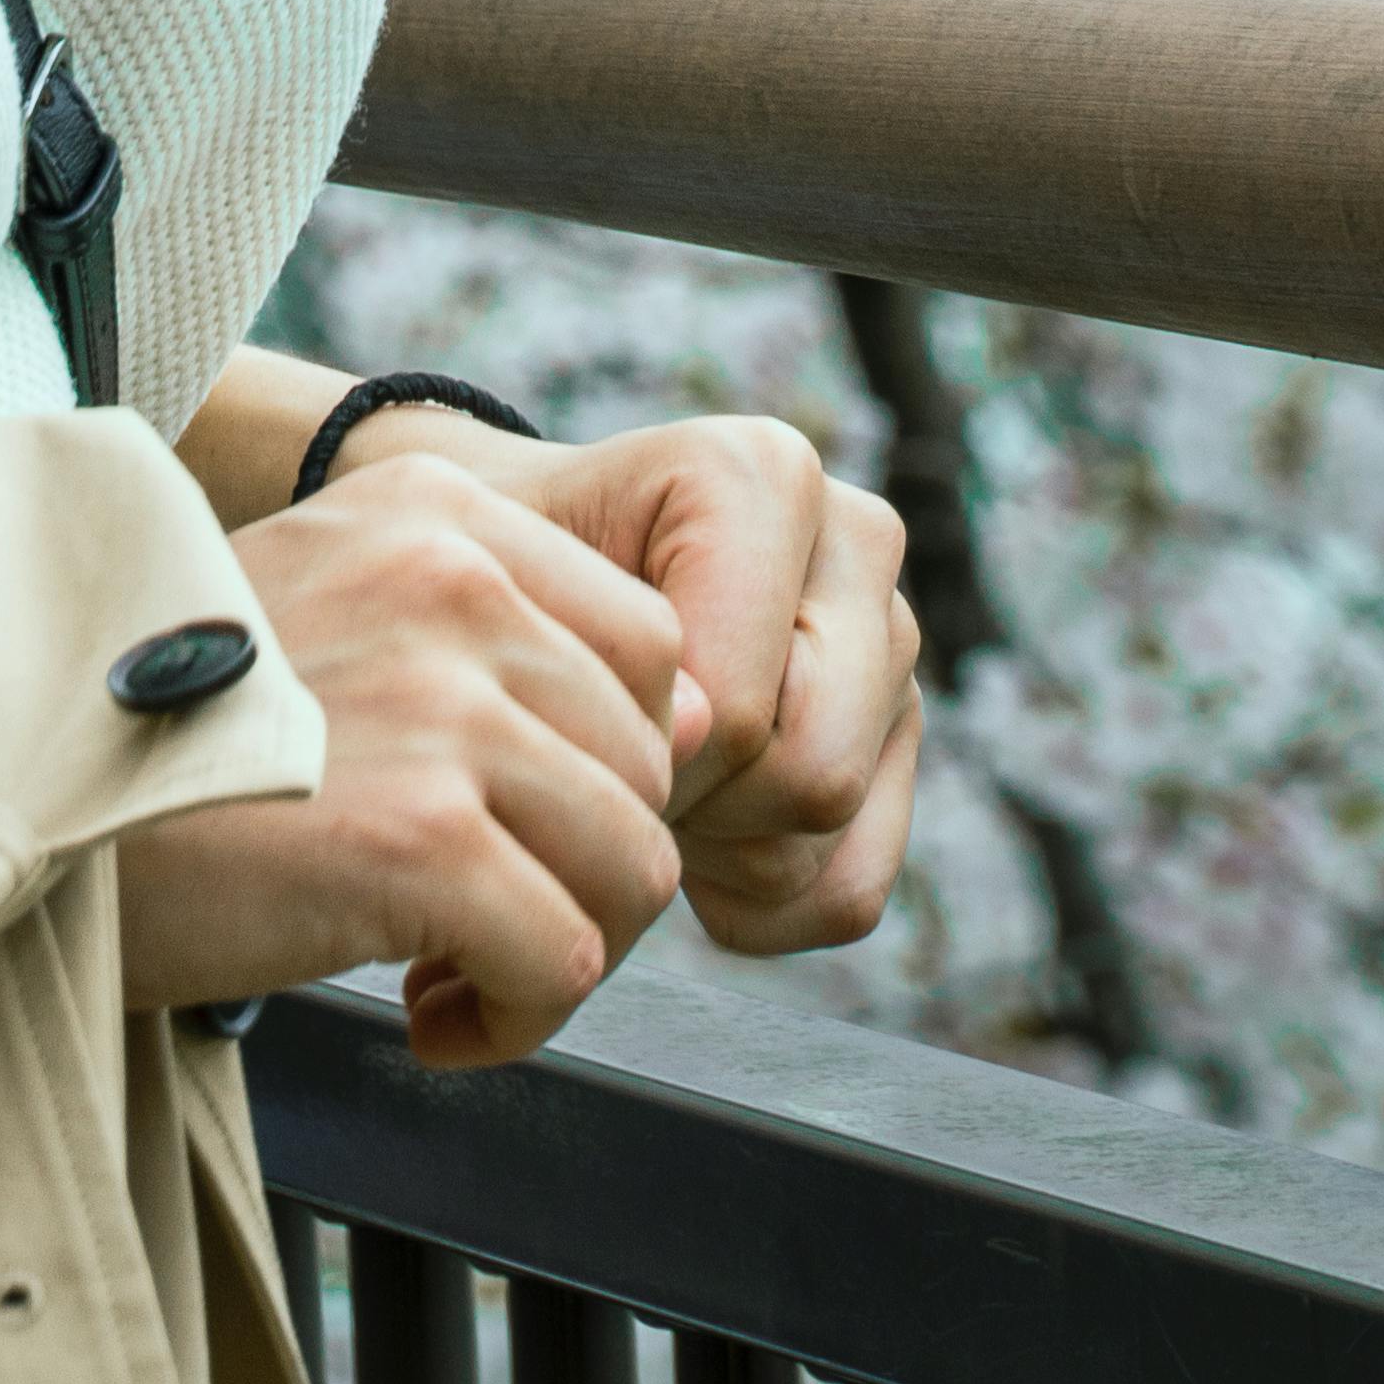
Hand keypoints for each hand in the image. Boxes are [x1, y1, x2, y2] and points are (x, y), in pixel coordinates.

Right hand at [115, 463, 702, 1067]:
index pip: (645, 642)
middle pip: (649, 762)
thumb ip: (489, 630)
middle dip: (582, 866)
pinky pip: (565, 963)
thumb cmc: (159, 726)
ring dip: (556, 947)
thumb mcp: (329, 599)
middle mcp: (453, 581)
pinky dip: (513, 1019)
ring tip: (447, 973)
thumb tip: (693, 712)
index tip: (511, 823)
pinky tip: (423, 1021)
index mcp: (431, 508)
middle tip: (471, 921)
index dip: (602, 759)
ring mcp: (443, 706)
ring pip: (631, 867)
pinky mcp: (422, 840)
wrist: (1, 795)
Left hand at [352, 407, 920, 956]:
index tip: (564, 725)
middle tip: (600, 769)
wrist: (509, 587)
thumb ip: (578, 651)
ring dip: (710, 852)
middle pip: (812, 775)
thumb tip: (686, 743)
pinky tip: (682, 843)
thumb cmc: (492, 581)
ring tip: (633, 784)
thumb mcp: (489, 592)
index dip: (640, 760)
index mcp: (764, 477)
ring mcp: (888, 642)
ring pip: (829, 836)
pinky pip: (850, 890)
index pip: (736, 710)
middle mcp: (854, 544)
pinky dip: (753, 905)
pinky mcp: (894, 736)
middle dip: (690, 807)